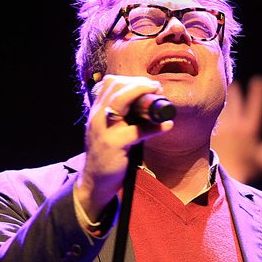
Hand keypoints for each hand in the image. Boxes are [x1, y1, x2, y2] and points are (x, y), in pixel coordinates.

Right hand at [75, 75, 173, 219]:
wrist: (94, 181)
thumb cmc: (106, 155)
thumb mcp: (106, 130)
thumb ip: (119, 117)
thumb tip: (146, 107)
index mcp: (97, 111)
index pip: (109, 83)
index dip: (130, 80)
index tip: (148, 84)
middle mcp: (97, 117)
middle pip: (116, 87)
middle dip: (139, 84)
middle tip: (156, 88)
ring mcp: (104, 130)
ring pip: (121, 101)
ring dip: (143, 94)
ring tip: (159, 95)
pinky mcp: (114, 145)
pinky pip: (137, 131)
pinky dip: (155, 127)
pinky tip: (166, 126)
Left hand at [211, 75, 261, 182]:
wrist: (219, 179)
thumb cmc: (243, 173)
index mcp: (249, 130)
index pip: (256, 106)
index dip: (258, 92)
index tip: (259, 80)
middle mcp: (234, 125)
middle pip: (235, 101)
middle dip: (235, 91)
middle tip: (234, 84)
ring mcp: (219, 128)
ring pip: (222, 108)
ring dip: (224, 101)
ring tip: (223, 95)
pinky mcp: (207, 133)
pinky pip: (211, 118)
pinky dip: (213, 114)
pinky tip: (210, 112)